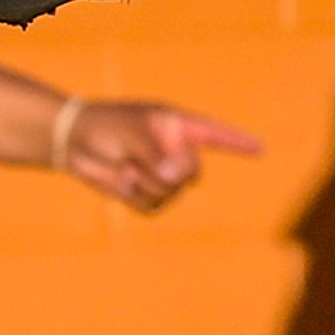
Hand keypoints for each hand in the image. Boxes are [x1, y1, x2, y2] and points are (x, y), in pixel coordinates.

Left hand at [56, 101, 264, 212]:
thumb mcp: (133, 133)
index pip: (215, 136)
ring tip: (124, 166)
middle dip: (168, 172)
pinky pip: (152, 207)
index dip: (238, 143)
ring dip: (144, 183)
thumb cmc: (104, 127)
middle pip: (192, 174)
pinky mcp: (146, 196)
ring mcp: (162, 175)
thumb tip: (179, 180)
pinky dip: (133, 196)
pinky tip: (120, 179)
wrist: (73, 142)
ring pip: (171, 193)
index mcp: (178, 127)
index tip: (260, 149)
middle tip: (139, 160)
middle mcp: (175, 152)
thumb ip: (159, 155)